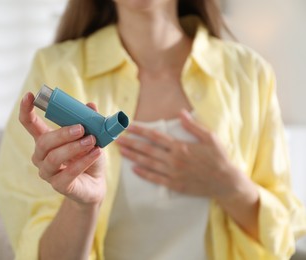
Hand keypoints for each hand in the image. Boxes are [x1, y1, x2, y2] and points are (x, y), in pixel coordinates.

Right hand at [19, 92, 105, 205]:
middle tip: (81, 128)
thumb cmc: (89, 157)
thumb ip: (90, 121)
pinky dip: (83, 162)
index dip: (26, 110)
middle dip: (62, 134)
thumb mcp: (92, 136)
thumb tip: (90, 106)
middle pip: (43, 142)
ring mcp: (48, 172)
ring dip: (73, 148)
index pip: (30, 124)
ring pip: (53, 158)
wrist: (96, 183)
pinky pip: (68, 173)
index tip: (29, 96)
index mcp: (46, 140)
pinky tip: (96, 153)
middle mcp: (42, 156)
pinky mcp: (59, 186)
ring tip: (91, 141)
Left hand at [116, 109, 246, 200]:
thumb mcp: (210, 137)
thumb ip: (193, 126)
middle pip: (147, 149)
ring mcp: (173, 173)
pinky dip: (143, 174)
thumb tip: (181, 112)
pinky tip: (133, 169)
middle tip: (117, 139)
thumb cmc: (218, 158)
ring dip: (133, 156)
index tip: (128, 126)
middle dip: (131, 143)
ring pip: (148, 163)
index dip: (140, 130)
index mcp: (180, 146)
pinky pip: (155, 179)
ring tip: (121, 151)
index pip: (155, 136)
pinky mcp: (174, 184)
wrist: (225, 182)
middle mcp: (174, 159)